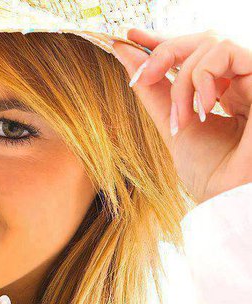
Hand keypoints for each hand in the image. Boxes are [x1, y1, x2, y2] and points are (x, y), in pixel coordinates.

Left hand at [112, 29, 251, 204]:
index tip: (129, 39)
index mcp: (221, 92)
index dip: (161, 42)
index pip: (190, 54)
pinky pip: (227, 51)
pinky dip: (202, 75)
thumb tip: (126, 55)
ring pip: (209, 44)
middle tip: (141, 79)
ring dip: (182, 79)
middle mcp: (240, 81)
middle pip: (199, 40)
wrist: (231, 200)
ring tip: (181, 117)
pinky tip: (201, 107)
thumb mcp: (173, 127)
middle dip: (163, 54)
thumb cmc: (211, 174)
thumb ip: (154, 93)